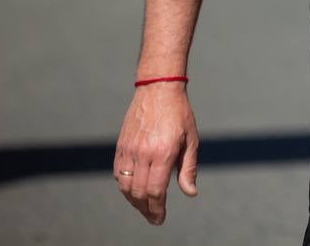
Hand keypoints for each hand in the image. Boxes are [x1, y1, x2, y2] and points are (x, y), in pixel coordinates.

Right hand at [114, 82, 198, 224]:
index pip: (155, 191)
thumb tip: (190, 193)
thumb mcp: (191, 140)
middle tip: (154, 217)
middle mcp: (143, 154)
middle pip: (138, 193)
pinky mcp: (120, 146)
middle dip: (146, 209)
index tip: (160, 219)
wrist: (158, 89)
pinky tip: (133, 191)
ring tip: (144, 207)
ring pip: (125, 186)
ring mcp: (128, 150)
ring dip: (133, 201)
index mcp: (162, 153)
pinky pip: (117, 174)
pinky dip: (124, 187)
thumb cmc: (179, 114)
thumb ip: (188, 168)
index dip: (157, 209)